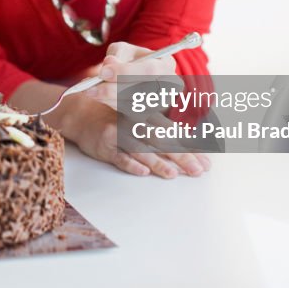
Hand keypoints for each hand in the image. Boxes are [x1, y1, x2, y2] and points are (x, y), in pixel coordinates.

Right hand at [67, 105, 209, 178]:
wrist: (82, 113)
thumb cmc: (117, 118)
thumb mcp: (140, 119)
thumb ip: (162, 131)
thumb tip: (190, 148)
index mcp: (148, 116)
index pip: (174, 133)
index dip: (192, 148)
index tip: (207, 162)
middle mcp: (136, 123)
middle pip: (162, 141)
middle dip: (182, 156)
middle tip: (197, 171)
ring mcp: (119, 133)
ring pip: (142, 149)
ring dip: (158, 162)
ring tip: (172, 174)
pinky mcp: (104, 144)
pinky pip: (119, 156)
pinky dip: (130, 164)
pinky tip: (142, 172)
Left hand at [85, 41, 176, 109]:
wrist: (133, 74)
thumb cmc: (129, 59)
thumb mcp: (123, 49)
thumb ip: (117, 53)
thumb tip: (108, 64)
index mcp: (166, 64)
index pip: (150, 71)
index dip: (125, 72)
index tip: (103, 72)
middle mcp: (169, 86)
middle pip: (142, 92)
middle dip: (113, 90)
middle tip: (90, 88)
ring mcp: (160, 103)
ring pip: (134, 106)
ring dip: (109, 99)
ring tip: (90, 91)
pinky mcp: (149, 115)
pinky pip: (128, 114)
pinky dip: (111, 104)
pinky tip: (99, 96)